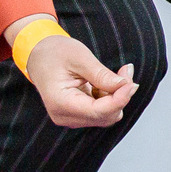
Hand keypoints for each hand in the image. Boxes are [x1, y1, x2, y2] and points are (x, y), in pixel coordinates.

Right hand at [15, 25, 139, 127]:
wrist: (39, 55)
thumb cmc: (54, 53)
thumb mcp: (79, 57)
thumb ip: (101, 74)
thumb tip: (125, 86)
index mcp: (61, 103)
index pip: (99, 111)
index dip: (120, 99)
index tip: (131, 82)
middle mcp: (65, 116)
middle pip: (106, 116)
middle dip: (120, 95)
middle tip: (125, 70)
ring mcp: (71, 117)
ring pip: (107, 115)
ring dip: (116, 96)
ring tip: (115, 73)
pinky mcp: (78, 114)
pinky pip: (102, 111)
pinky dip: (110, 97)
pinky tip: (105, 81)